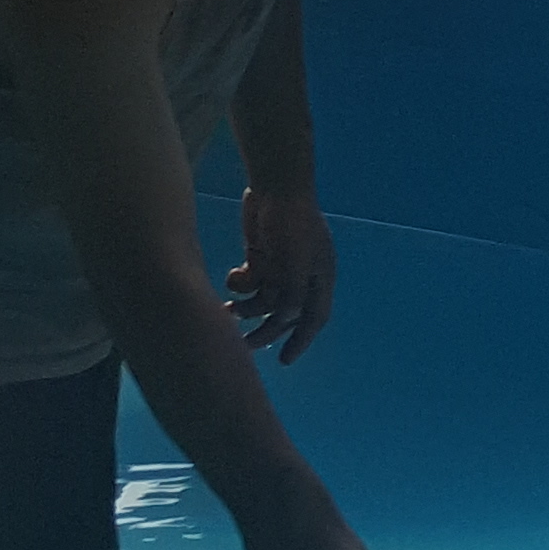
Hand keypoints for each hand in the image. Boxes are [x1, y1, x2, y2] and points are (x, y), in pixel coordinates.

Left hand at [229, 185, 335, 361]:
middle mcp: (302, 277)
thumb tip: (283, 320)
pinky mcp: (261, 258)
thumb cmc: (293, 225)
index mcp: (319, 279)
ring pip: (262, 300)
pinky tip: (234, 275)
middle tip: (241, 344)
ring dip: (246, 307)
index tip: (283, 361)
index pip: (314, 318)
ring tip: (228, 308)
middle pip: (283, 315)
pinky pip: (250, 283)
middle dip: (263, 329)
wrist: (276, 188)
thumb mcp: (297, 264)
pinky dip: (240, 284)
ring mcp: (281, 268)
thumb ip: (292, 296)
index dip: (301, 342)